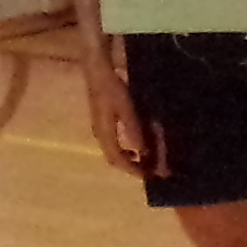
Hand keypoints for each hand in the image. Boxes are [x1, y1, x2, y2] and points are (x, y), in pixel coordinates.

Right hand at [81, 44, 158, 178]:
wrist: (97, 70)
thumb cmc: (111, 88)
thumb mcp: (126, 108)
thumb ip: (134, 131)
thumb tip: (143, 153)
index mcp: (105, 134)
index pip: (117, 160)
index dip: (133, 170)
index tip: (149, 176)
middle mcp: (100, 134)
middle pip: (114, 158)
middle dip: (132, 166)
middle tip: (150, 171)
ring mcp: (100, 127)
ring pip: (114, 151)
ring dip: (129, 158)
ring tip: (146, 160)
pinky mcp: (103, 120)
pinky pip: (114, 142)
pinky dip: (126, 148)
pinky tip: (137, 144)